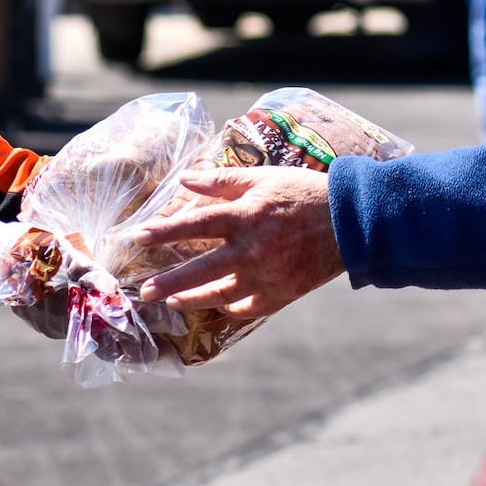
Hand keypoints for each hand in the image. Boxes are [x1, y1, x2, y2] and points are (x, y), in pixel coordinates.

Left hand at [130, 167, 343, 319]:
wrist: (349, 223)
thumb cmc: (302, 194)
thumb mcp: (263, 178)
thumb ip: (222, 180)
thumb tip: (185, 180)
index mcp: (246, 216)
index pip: (196, 224)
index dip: (164, 231)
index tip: (136, 238)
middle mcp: (253, 249)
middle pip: (202, 269)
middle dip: (169, 282)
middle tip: (144, 291)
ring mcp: (268, 275)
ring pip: (221, 294)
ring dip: (193, 299)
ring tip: (171, 302)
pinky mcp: (282, 294)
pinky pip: (248, 307)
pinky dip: (230, 308)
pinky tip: (216, 306)